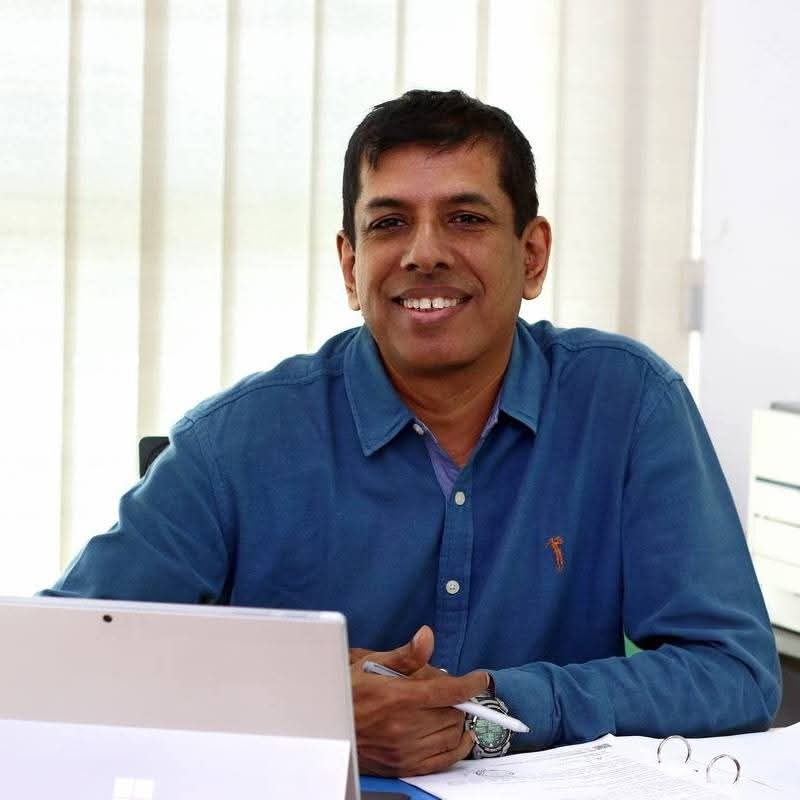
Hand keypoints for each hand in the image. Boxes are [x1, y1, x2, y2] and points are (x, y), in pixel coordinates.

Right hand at [350, 625, 489, 776]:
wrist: (328, 728)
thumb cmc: (348, 693)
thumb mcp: (371, 665)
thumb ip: (405, 655)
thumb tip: (426, 637)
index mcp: (398, 697)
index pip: (449, 691)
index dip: (471, 683)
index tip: (480, 678)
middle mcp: (404, 726)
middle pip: (453, 711)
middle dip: (456, 698)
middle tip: (445, 689)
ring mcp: (406, 749)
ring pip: (452, 734)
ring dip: (457, 720)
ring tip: (447, 708)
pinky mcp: (405, 765)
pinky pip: (444, 759)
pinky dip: (458, 747)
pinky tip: (460, 736)